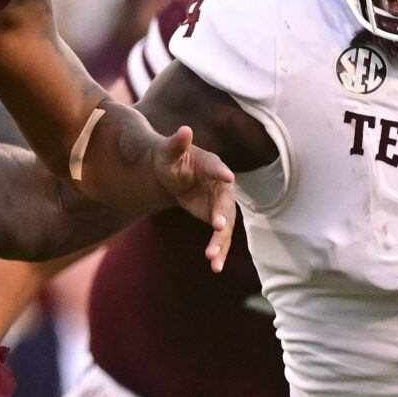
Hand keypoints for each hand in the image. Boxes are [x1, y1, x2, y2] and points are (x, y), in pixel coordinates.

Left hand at [149, 123, 237, 270]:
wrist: (171, 174)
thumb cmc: (169, 158)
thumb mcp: (169, 152)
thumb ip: (176, 143)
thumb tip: (184, 129)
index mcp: (212, 166)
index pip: (219, 170)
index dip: (223, 173)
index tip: (229, 178)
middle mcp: (222, 186)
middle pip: (226, 203)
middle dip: (223, 216)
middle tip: (218, 227)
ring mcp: (221, 204)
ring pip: (226, 226)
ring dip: (221, 243)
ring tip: (213, 260)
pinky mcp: (216, 218)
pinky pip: (220, 237)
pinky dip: (219, 251)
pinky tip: (215, 267)